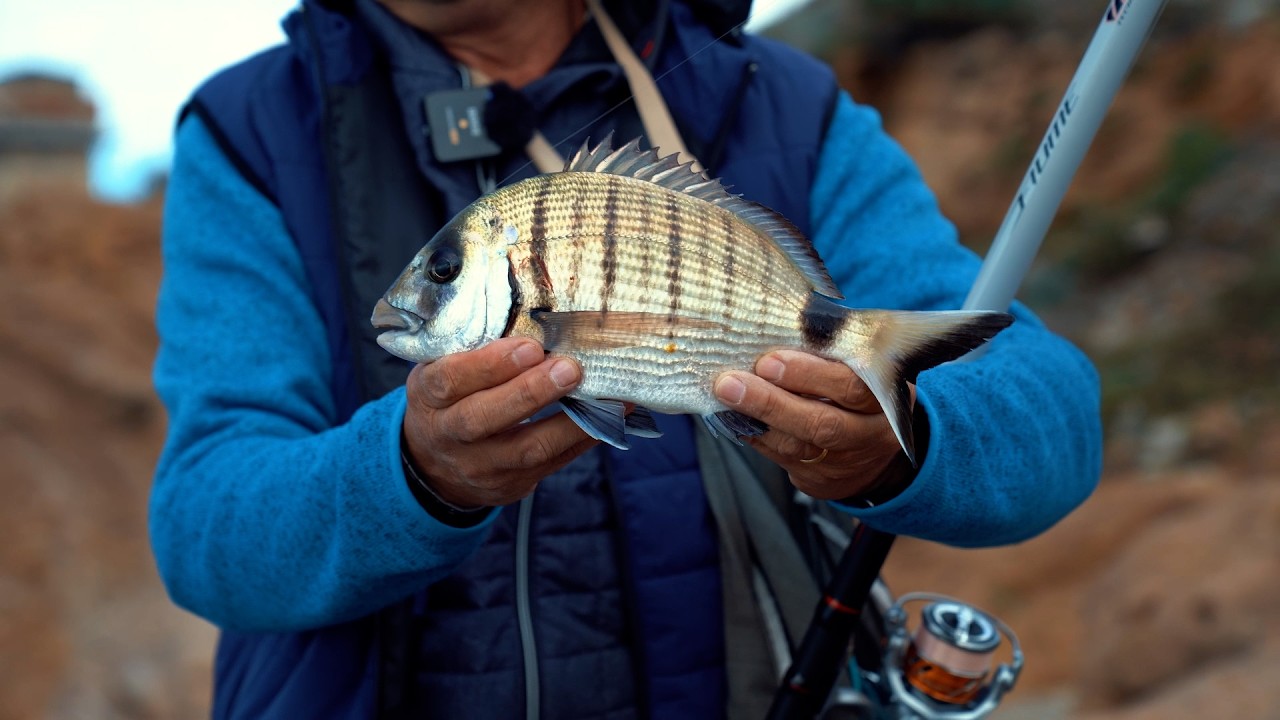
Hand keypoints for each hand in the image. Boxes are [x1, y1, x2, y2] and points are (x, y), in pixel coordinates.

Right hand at [402, 337, 597, 507]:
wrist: (435, 465)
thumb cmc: (449, 399)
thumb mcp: (442, 369)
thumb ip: (474, 349)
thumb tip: (537, 320)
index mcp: (428, 397)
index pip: (450, 380)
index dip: (489, 364)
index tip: (529, 346)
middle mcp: (448, 435)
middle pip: (484, 418)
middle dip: (530, 392)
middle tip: (570, 368)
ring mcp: (479, 466)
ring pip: (525, 450)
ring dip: (569, 422)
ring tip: (603, 395)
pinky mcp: (509, 485)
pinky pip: (552, 463)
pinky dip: (582, 437)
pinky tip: (608, 416)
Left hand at [713, 350, 913, 500]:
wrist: (877, 453)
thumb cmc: (859, 390)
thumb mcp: (860, 367)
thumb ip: (831, 352)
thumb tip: (773, 327)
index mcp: (885, 398)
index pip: (852, 387)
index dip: (811, 375)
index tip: (771, 359)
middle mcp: (868, 434)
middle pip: (822, 424)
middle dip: (773, 402)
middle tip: (733, 382)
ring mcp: (844, 461)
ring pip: (797, 446)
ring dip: (756, 419)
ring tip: (725, 395)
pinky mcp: (819, 480)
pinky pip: (782, 458)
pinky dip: (754, 434)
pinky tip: (731, 416)